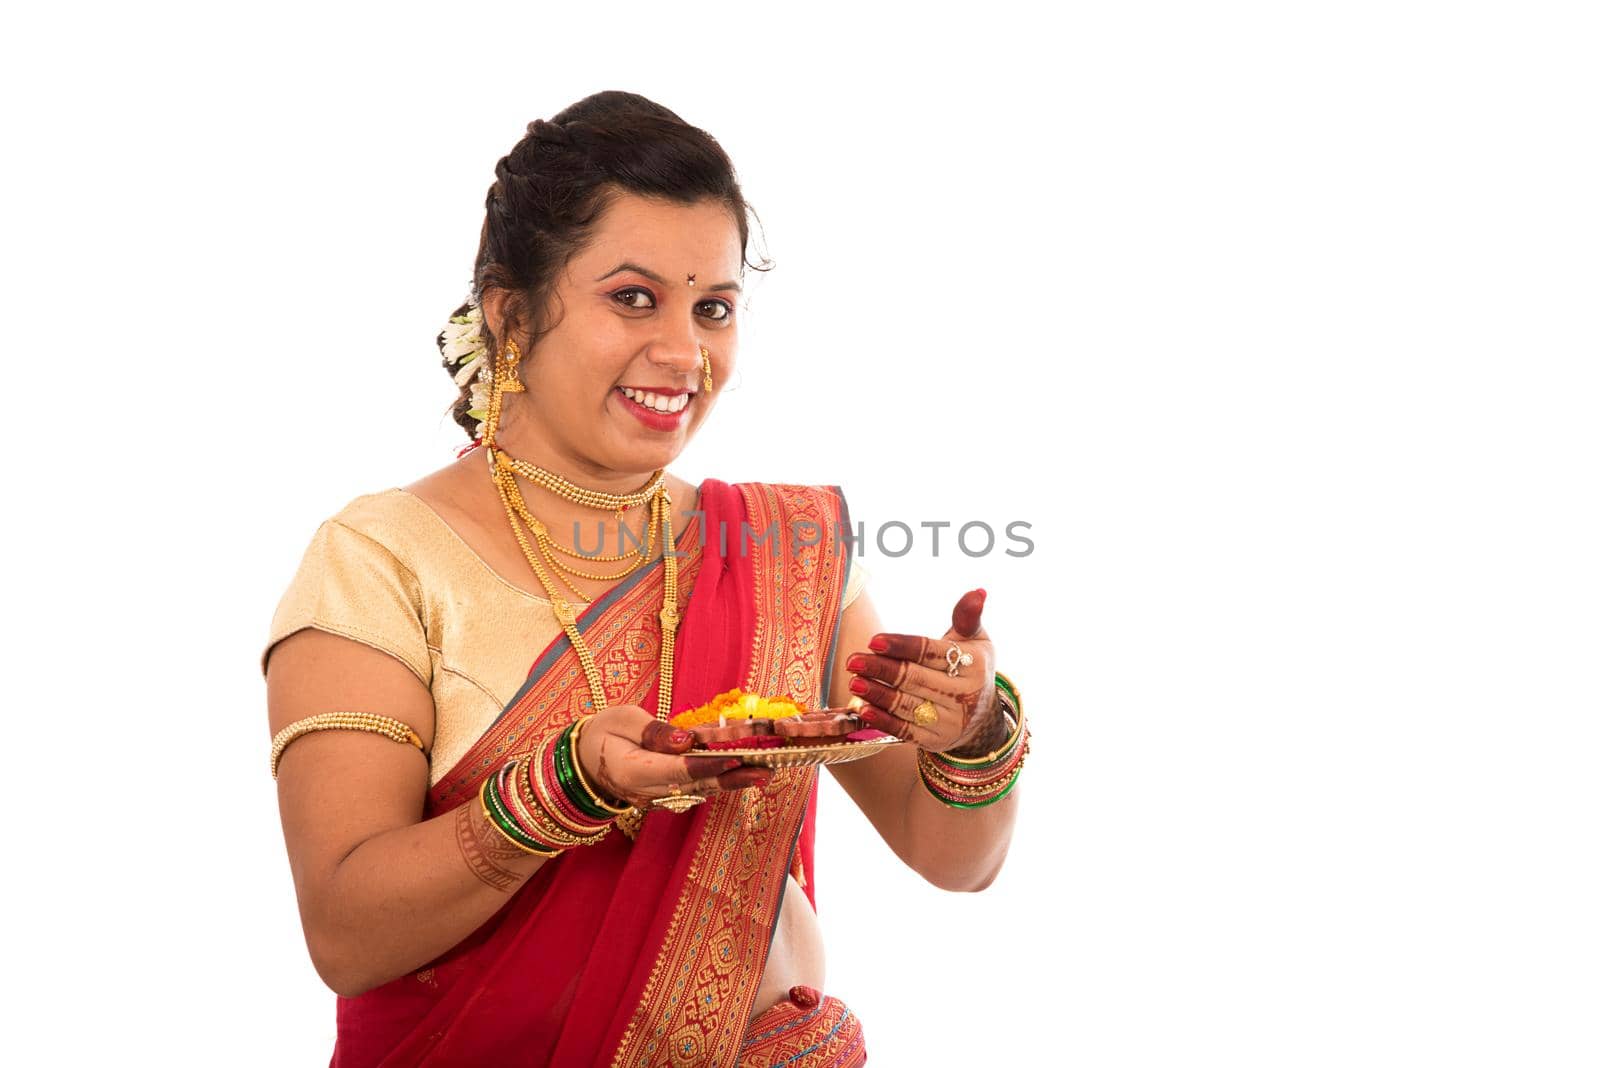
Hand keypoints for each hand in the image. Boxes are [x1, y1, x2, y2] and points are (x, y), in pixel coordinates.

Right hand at [574, 703, 769, 807]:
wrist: (585, 761)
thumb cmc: (604, 732)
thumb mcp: (622, 719)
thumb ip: (654, 731)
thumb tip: (687, 741)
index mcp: (631, 770)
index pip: (675, 769)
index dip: (706, 765)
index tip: (733, 758)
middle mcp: (647, 792)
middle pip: (695, 784)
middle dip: (732, 778)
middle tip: (766, 770)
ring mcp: (657, 798)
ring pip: (700, 790)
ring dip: (733, 782)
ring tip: (765, 772)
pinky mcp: (666, 796)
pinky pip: (696, 789)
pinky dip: (721, 781)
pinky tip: (746, 774)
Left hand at [846, 588, 1000, 754]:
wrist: (982, 716)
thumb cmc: (969, 667)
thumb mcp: (975, 640)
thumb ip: (967, 617)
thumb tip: (978, 591)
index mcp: (974, 666)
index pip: (932, 653)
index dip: (902, 646)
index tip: (874, 641)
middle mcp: (964, 695)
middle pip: (916, 679)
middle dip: (882, 670)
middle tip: (853, 661)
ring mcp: (951, 721)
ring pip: (908, 706)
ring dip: (878, 695)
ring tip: (854, 683)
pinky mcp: (936, 740)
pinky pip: (906, 731)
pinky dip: (883, 721)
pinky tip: (863, 710)